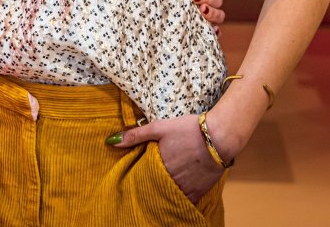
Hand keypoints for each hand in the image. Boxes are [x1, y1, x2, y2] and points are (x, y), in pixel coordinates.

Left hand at [108, 115, 225, 202]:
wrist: (219, 137)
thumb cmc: (188, 129)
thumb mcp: (159, 128)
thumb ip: (135, 135)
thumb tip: (111, 141)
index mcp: (158, 166)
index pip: (141, 179)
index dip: (137, 178)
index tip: (132, 178)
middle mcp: (171, 181)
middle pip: (155, 189)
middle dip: (149, 187)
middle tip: (144, 185)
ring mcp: (186, 188)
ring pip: (169, 196)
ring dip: (163, 193)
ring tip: (157, 190)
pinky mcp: (199, 191)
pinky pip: (185, 201)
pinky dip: (178, 199)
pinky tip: (174, 196)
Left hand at [194, 0, 226, 31]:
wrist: (154, 14)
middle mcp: (208, 2)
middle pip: (218, 0)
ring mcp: (208, 16)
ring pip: (220, 15)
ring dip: (213, 13)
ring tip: (201, 10)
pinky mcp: (205, 30)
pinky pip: (216, 32)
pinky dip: (216, 31)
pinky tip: (213, 30)